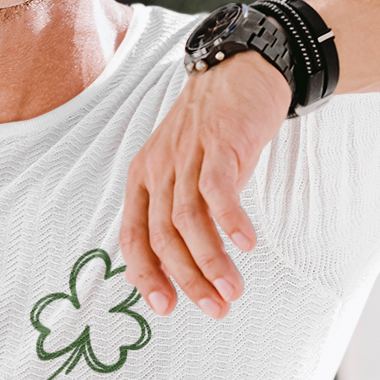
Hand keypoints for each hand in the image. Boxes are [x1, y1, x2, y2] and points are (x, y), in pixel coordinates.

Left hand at [121, 51, 290, 317]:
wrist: (243, 70)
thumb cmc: (216, 129)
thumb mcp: (186, 168)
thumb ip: (183, 209)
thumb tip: (187, 266)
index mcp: (144, 178)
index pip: (133, 236)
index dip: (146, 274)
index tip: (164, 307)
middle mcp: (159, 168)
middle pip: (163, 236)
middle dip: (186, 279)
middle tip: (214, 309)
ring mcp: (187, 154)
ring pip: (188, 219)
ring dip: (211, 261)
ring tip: (233, 291)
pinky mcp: (219, 142)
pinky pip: (219, 189)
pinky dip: (230, 220)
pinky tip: (246, 245)